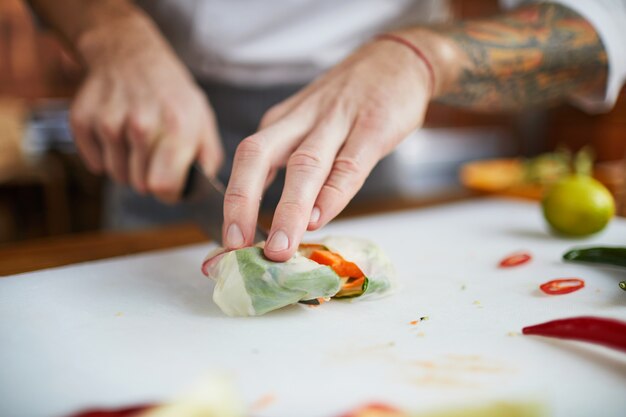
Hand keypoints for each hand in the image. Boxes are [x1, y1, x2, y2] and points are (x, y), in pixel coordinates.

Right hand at [70, 15, 222, 201]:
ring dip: (127, 167)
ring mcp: (109, 121)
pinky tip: (117, 134)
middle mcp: (142, 125)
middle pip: (140, 185)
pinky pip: (95, 163)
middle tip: (154, 155)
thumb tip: (204, 189)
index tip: (171, 183)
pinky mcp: (83, 120)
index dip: (169, 192)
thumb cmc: (171, 93)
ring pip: (117, 176)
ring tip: (137, 142)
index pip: (163, 187)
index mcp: (177, 128)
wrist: (130, 55)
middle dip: (149, 178)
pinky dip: (105, 156)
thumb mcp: (202, 119)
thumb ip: (208, 158)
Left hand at [223, 37, 435, 260]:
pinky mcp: (374, 127)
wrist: (399, 59)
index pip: (246, 161)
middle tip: (236, 246)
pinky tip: (319, 219)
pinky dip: (332, 194)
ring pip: (304, 165)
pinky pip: (349, 165)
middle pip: (259, 156)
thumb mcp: (309, 123)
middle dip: (242, 203)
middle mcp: (300, 120)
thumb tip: (274, 216)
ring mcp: (338, 122)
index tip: (226, 243)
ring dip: (289, 209)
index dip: (232, 202)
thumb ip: (292, 163)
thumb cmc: (351, 100)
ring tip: (279, 247)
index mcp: (282, 123)